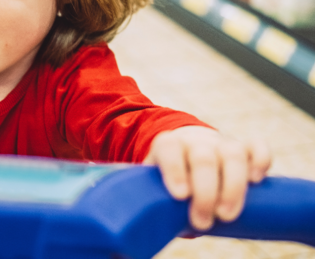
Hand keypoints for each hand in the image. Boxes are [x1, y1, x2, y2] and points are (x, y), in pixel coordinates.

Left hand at [143, 126, 270, 230]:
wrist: (188, 154)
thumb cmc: (169, 183)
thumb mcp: (155, 191)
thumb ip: (148, 210)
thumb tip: (128, 247)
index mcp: (168, 146)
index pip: (168, 148)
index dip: (174, 169)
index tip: (179, 196)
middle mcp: (195, 142)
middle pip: (203, 156)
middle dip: (205, 191)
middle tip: (203, 221)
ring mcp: (221, 143)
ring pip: (232, 152)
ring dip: (233, 184)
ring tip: (227, 215)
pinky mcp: (244, 149)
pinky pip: (257, 147)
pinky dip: (260, 160)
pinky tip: (257, 180)